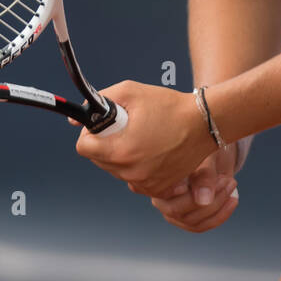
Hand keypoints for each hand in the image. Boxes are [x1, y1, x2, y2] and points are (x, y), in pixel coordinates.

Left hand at [70, 81, 218, 198]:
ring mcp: (146, 183)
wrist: (204, 123)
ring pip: (116, 171)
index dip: (90, 133)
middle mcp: (131, 172)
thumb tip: (76, 120)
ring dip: (121, 155)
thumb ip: (100, 101)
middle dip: (106, 143)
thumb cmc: (169, 106)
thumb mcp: (131, 92)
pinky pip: (134, 179)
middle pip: (98, 160)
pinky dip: (137, 167)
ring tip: (142, 138)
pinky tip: (151, 151)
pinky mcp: (158, 188)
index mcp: (121, 150)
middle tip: (126, 128)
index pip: (83, 147)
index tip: (103, 126)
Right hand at [144, 142, 240, 232]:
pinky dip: (222, 214)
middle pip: (179, 211)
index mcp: (156, 182)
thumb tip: (203, 200)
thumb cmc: (200, 148)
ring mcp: (174, 214)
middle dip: (206, 198)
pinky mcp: (189, 222)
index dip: (182, 192)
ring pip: (194, 221)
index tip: (208, 180)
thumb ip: (203, 175)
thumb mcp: (203, 155)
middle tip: (226, 180)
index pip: (166, 195)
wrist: (209, 155)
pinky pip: (204, 225)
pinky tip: (233, 200)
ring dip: (217, 205)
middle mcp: (161, 201)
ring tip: (231, 184)